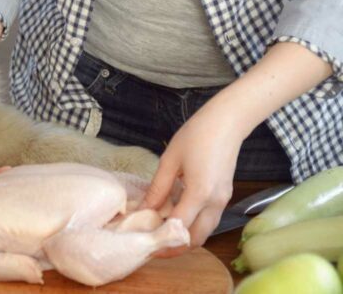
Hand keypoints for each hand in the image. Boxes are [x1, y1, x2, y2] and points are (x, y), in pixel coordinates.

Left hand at [143, 110, 246, 257]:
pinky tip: (175, 218)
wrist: (227, 122)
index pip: (178, 227)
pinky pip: (209, 220)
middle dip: (175, 247)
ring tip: (161, 233)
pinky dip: (193, 226)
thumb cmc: (196, 135)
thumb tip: (142, 210)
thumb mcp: (169, 161)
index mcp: (200, 193)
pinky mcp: (224, 196)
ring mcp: (223, 201)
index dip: (160, 238)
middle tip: (152, 246)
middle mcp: (215, 202)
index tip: (142, 241)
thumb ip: (157, 189)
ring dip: (185, 238)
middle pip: (196, 238)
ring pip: (205, 232)